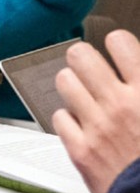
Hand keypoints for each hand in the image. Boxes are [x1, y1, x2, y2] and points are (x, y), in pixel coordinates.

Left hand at [52, 30, 139, 192]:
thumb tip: (137, 69)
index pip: (120, 43)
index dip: (117, 43)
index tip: (118, 49)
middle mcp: (119, 104)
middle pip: (81, 56)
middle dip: (84, 58)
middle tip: (90, 66)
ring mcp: (96, 127)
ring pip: (64, 82)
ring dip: (73, 84)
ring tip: (83, 92)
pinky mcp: (80, 150)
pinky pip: (59, 116)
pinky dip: (68, 117)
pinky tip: (81, 122)